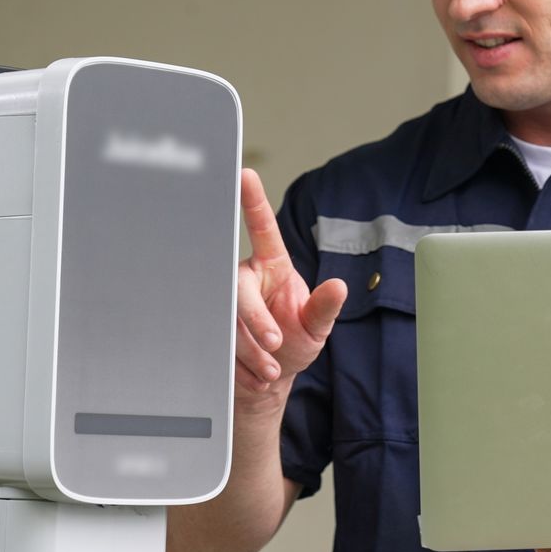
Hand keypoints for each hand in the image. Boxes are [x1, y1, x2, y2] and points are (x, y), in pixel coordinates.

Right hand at [235, 169, 345, 411]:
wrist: (269, 377)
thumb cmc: (294, 342)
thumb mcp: (316, 327)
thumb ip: (325, 307)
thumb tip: (340, 286)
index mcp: (272, 266)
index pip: (262, 229)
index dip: (252, 201)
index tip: (245, 174)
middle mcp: (244, 277)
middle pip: (238, 288)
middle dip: (255, 320)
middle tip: (275, 344)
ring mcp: (225, 302)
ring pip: (227, 320)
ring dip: (251, 350)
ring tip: (271, 369)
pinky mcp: (210, 326)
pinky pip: (217, 341)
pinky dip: (241, 365)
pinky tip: (256, 374)